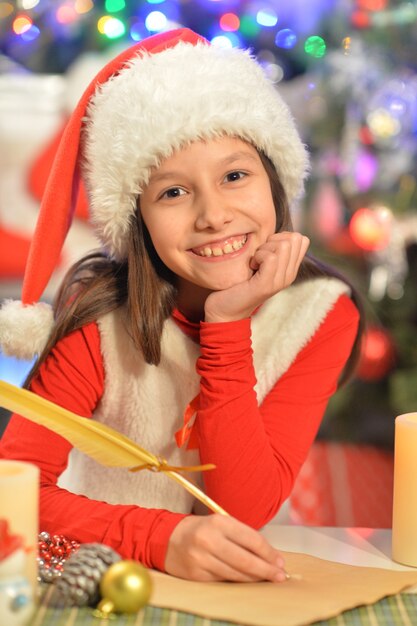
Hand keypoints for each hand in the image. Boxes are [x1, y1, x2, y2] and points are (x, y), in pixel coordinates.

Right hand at [164, 514, 286, 581]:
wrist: (169, 539)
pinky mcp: (196, 575)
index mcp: (218, 522)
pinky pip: (223, 580)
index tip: (280, 561)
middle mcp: (209, 539)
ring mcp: (201, 559)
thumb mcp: (221, 524)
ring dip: (254, 578)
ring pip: (236, 573)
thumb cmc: (201, 530)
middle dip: (266, 569)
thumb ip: (242, 536)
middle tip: (280, 576)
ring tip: (267, 579)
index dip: (269, 552)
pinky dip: (237, 581)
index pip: (251, 539)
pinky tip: (247, 581)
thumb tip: (269, 555)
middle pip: (245, 560)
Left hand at [204, 231, 309, 322]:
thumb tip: (276, 231)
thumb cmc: (237, 282)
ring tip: (254, 262)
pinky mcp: (266, 285)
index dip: (281, 236)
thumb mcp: (258, 263)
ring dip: (264, 248)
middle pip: (294, 239)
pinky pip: (271, 257)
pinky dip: (258, 256)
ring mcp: (279, 281)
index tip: (265, 249)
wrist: (224, 310)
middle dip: (273, 240)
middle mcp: (289, 276)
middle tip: (259, 256)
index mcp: (289, 270)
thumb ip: (270, 249)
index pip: (301, 239)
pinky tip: (251, 266)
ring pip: (283, 245)